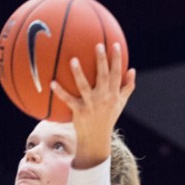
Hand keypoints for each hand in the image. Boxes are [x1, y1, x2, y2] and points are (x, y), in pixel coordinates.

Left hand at [51, 43, 135, 167]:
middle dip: (101, 60)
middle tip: (98, 45)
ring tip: (73, 59)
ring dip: (78, 73)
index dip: (116, 59)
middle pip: (104, 76)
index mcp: (114, 94)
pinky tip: (52, 83)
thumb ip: (128, 87)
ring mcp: (91, 104)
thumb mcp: (121, 103)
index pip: (117, 74)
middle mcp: (104, 98)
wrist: (96, 139)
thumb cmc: (108, 118)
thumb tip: (132, 69)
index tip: (113, 45)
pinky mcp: (79, 111)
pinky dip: (60, 92)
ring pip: (84, 86)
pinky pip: (68, 100)